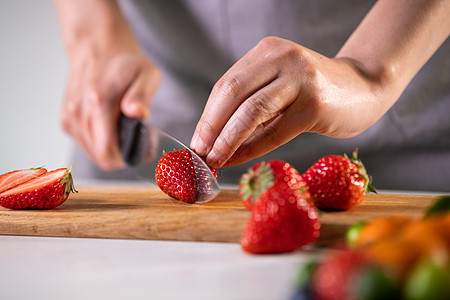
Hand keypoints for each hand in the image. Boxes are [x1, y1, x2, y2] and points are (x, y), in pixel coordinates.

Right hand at [55, 0, 159, 169]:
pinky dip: (100, 141)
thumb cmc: (126, 64)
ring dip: (110, 148)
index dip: (128, 157)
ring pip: (92, 153)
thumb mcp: (147, 74)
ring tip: (123, 128)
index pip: (107, 152)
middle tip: (136, 136)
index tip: (143, 147)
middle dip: (122, 153)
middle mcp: (77, 112)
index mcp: (98, 102)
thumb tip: (137, 112)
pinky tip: (109, 125)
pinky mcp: (65, 121)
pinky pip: (85, 145)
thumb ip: (142, 95)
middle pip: (101, 157)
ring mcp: (68, 117)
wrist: (97, 49)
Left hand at [191, 0, 449, 168]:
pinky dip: (251, 148)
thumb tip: (214, 142)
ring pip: (250, 110)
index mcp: (266, 52)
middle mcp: (281, 57)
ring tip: (213, 160)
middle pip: (231, 92)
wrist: (365, 88)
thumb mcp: (279, 90)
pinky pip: (274, 130)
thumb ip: (250, 107)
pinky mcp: (314, 103)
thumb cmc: (315, 93)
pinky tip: (237, 160)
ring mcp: (299, 78)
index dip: (207, 116)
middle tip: (198, 154)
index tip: (196, 142)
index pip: (226, 85)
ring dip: (226, 139)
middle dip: (210, 127)